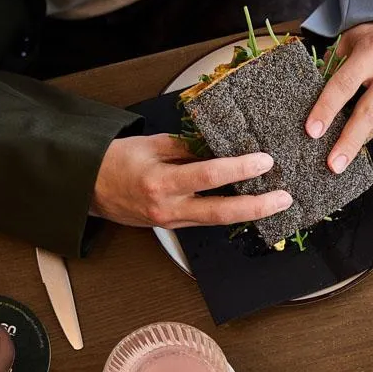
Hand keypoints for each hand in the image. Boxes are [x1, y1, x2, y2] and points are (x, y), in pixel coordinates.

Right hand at [92, 134, 291, 227]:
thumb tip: (222, 147)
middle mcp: (168, 207)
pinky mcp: (174, 226)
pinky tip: (249, 206)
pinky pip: (207, 220)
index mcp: (161, 182)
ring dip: (249, 213)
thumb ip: (188, 147)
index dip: (240, 169)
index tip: (264, 161)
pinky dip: (230, 213)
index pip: (209, 175)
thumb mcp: (152, 144)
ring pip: (218, 221)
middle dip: (257, 206)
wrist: (88, 188)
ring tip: (276, 202)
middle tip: (284, 198)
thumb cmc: (117, 161)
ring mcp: (172, 221)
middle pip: (222, 212)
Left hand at [305, 22, 372, 173]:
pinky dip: (368, 133)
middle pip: (366, 112)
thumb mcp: (350, 38)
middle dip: (348, 141)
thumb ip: (333, 63)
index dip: (327, 109)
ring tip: (340, 162)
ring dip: (357, 142)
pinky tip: (355, 144)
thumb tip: (315, 91)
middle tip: (333, 165)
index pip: (344, 85)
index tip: (313, 131)